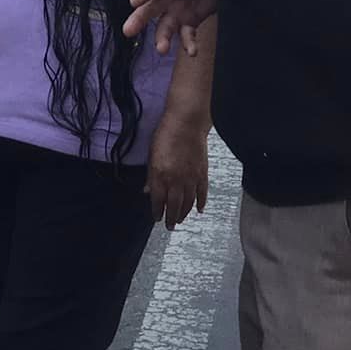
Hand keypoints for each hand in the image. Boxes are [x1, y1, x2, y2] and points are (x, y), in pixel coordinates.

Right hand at [122, 0, 220, 51]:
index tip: (134, 1)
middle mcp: (165, 0)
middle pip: (148, 11)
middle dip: (137, 21)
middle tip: (127, 31)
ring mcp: (176, 13)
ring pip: (165, 29)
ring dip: (162, 40)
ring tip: (162, 49)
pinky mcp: (189, 23)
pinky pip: (187, 36)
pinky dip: (189, 45)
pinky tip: (192, 52)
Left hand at [146, 115, 209, 229]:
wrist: (186, 123)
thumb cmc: (166, 135)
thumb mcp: (152, 155)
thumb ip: (151, 176)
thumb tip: (148, 191)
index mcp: (161, 175)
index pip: (158, 200)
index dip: (157, 211)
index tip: (156, 218)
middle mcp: (176, 180)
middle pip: (174, 206)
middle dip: (171, 218)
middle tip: (169, 226)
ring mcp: (191, 178)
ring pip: (188, 203)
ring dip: (184, 213)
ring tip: (180, 220)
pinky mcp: (202, 173)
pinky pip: (202, 193)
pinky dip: (201, 203)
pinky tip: (199, 210)